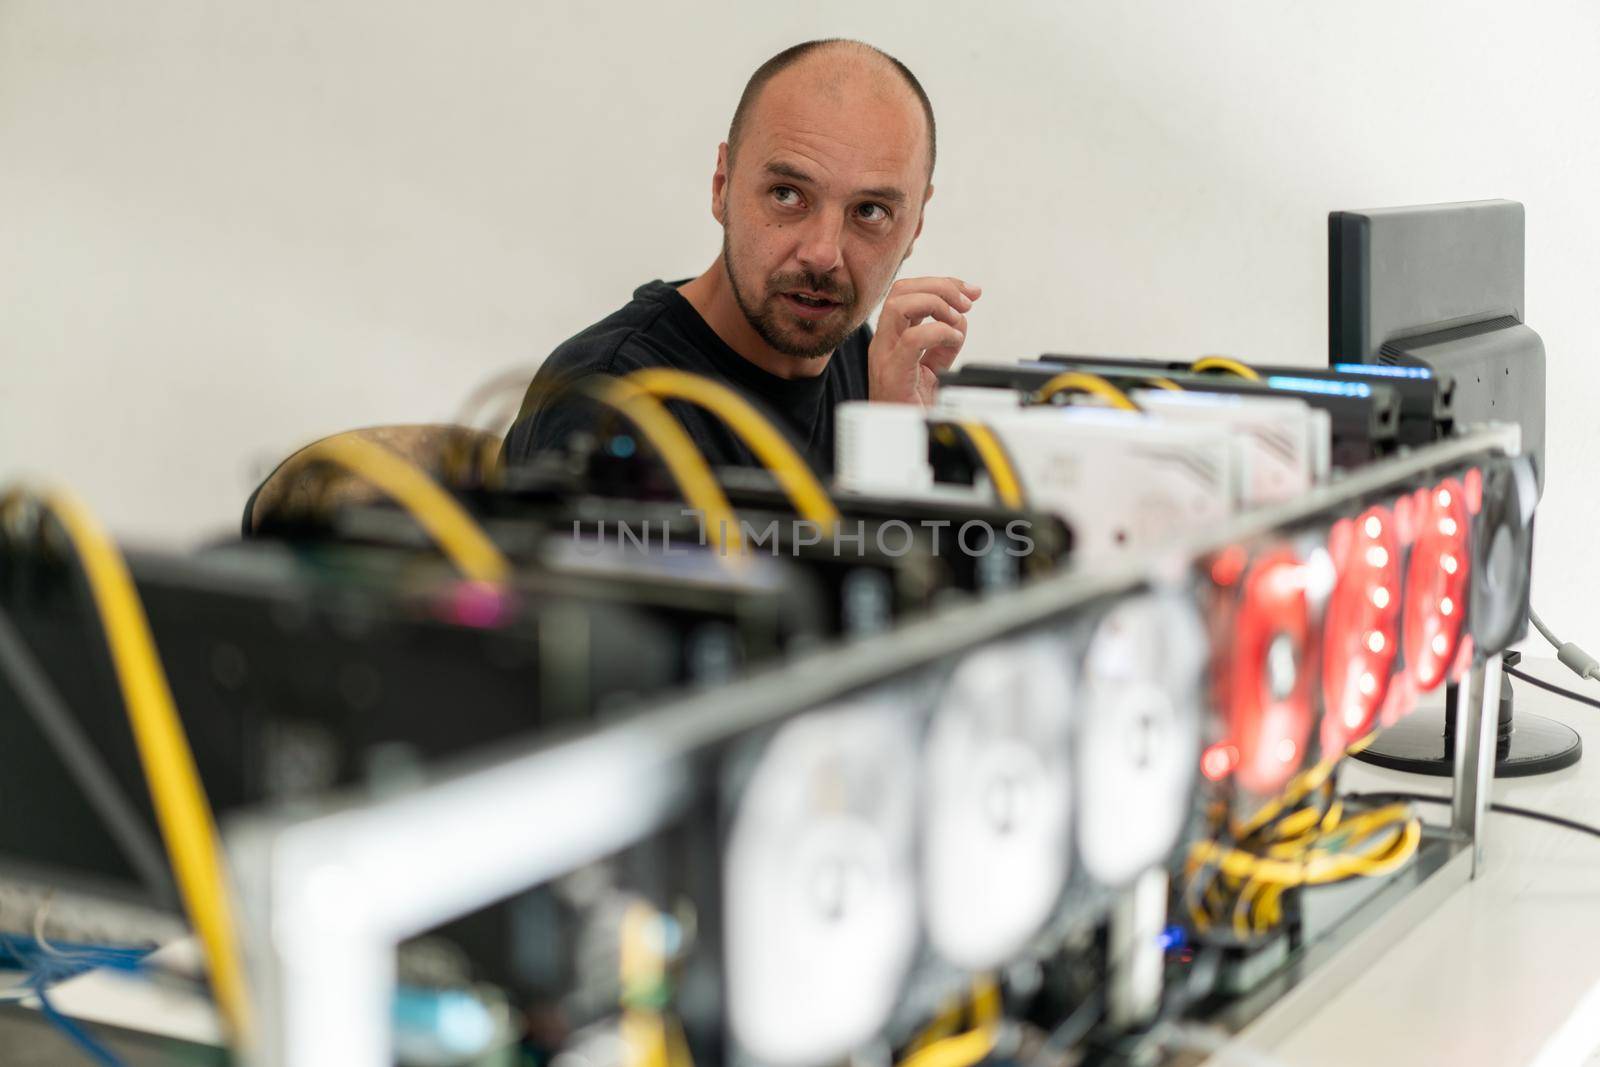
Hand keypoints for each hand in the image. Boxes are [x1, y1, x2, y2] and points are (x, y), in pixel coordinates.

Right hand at [867, 276, 981, 405]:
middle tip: (967, 301)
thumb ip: (944, 344)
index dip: (941, 284)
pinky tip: (954, 339)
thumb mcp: (935, 370)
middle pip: (901, 290)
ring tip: (958, 318)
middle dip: (940, 286)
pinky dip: (939, 332)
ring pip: (898, 305)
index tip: (970, 292)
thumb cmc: (914, 412)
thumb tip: (960, 322)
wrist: (906, 444)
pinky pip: (912, 340)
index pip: (908, 292)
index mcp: (892, 339)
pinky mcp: (893, 375)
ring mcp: (885, 357)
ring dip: (936, 302)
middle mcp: (884, 343)